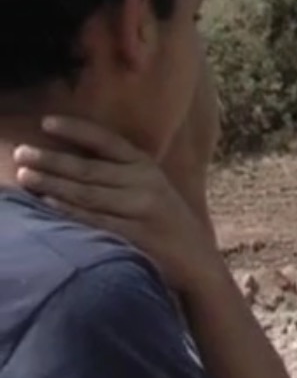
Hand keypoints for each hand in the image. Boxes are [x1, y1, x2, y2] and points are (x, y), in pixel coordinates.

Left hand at [13, 115, 219, 295]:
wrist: (194, 256)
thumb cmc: (161, 218)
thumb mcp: (149, 185)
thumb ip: (119, 171)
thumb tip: (68, 160)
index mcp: (146, 165)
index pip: (107, 141)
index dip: (76, 130)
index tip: (45, 122)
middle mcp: (145, 182)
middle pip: (90, 169)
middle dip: (52, 160)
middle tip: (21, 153)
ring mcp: (142, 209)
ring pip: (89, 193)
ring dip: (53, 184)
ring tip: (24, 176)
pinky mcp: (137, 235)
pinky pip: (97, 220)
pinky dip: (71, 211)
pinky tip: (48, 204)